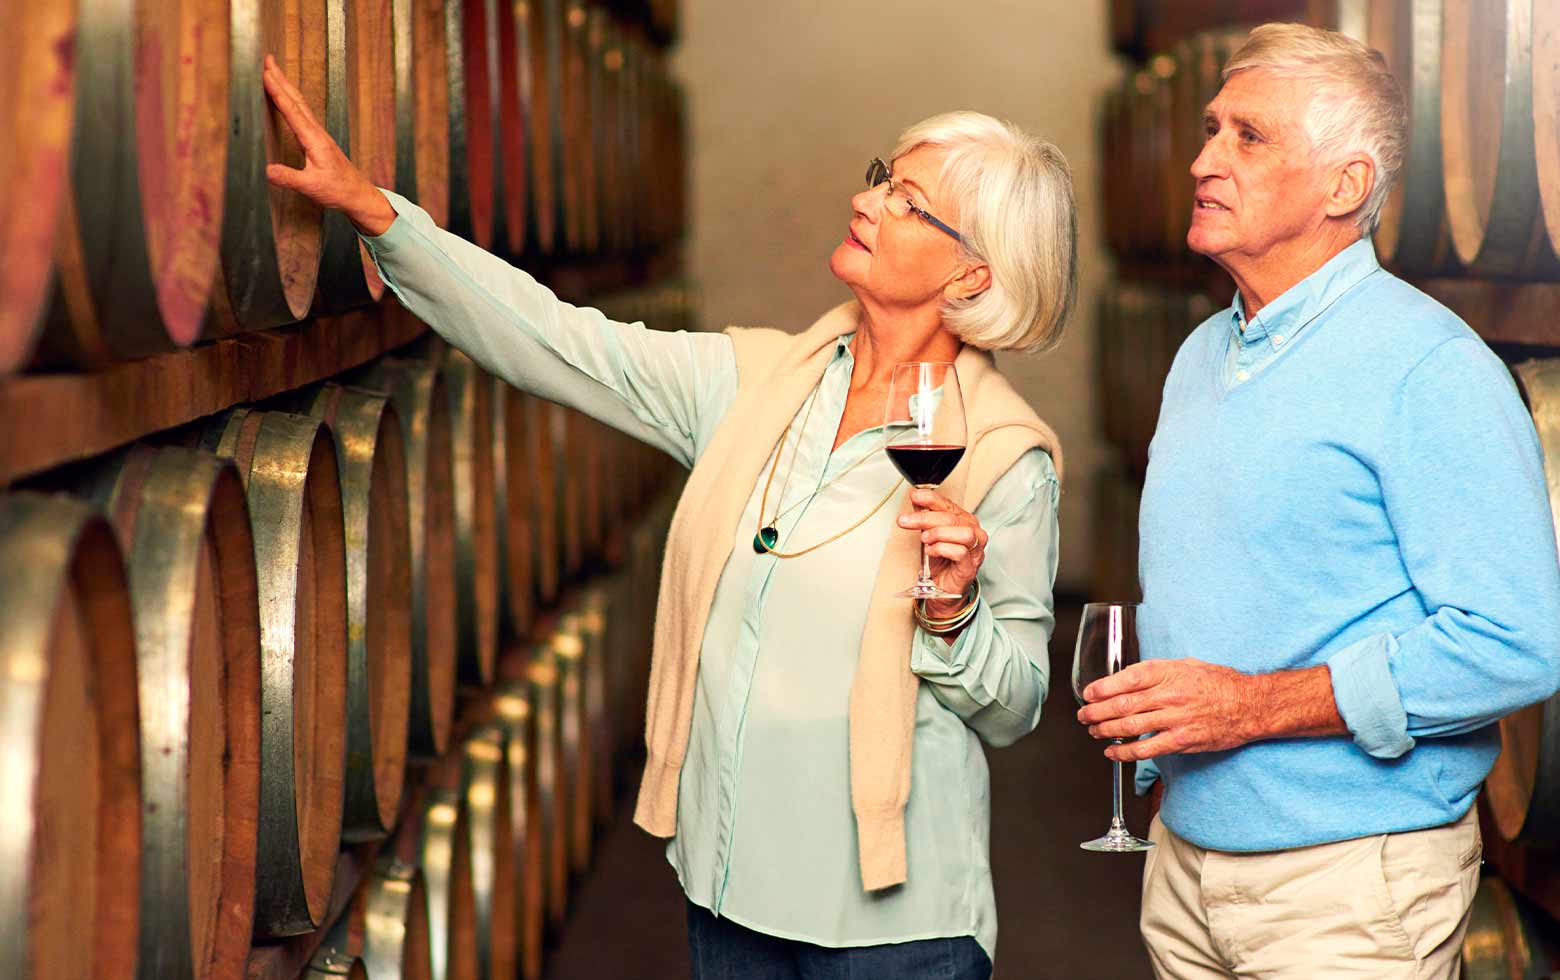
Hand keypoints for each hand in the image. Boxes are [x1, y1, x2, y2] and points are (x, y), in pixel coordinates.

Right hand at [261, 55, 396, 235]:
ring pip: (300, 104)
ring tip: (274, 72)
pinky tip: (288, 100)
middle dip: (281, 79)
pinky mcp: (319, 140)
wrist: (358, 194)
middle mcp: (317, 133)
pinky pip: (303, 113)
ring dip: (286, 86)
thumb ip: (289, 178)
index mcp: (314, 140)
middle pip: (296, 100)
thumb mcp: (311, 186)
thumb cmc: (338, 190)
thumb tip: (267, 170)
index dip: (278, 92)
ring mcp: (319, 135)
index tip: (266, 74)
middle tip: (268, 59)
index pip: (292, 111)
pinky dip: (292, 101)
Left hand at [897, 488, 987, 616]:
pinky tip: (931, 551)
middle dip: (925, 518)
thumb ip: (924, 516)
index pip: (949, 504)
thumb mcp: (928, 534)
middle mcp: (974, 532)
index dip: (931, 499)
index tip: (915, 496)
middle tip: (905, 521)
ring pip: (962, 532)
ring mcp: (975, 550)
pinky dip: (942, 549)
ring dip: (938, 533)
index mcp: (964, 521)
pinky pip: (960, 552)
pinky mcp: (971, 566)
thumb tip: (916, 497)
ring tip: (924, 540)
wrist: (942, 589)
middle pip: (952, 518)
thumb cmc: (940, 562)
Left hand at [1075, 658, 1259, 761]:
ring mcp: (1175, 719)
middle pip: (1122, 704)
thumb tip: (1127, 678)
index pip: (1126, 679)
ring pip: (1130, 726)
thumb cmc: (1218, 683)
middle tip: (1084, 715)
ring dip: (1106, 730)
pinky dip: (1125, 751)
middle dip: (1097, 711)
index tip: (1088, 694)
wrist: (1249, 705)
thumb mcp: (1186, 665)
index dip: (1102, 688)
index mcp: (1168, 672)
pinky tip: (1112, 752)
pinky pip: (1147, 748)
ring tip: (1093, 731)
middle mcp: (1169, 695)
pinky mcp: (1182, 740)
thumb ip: (1157, 671)